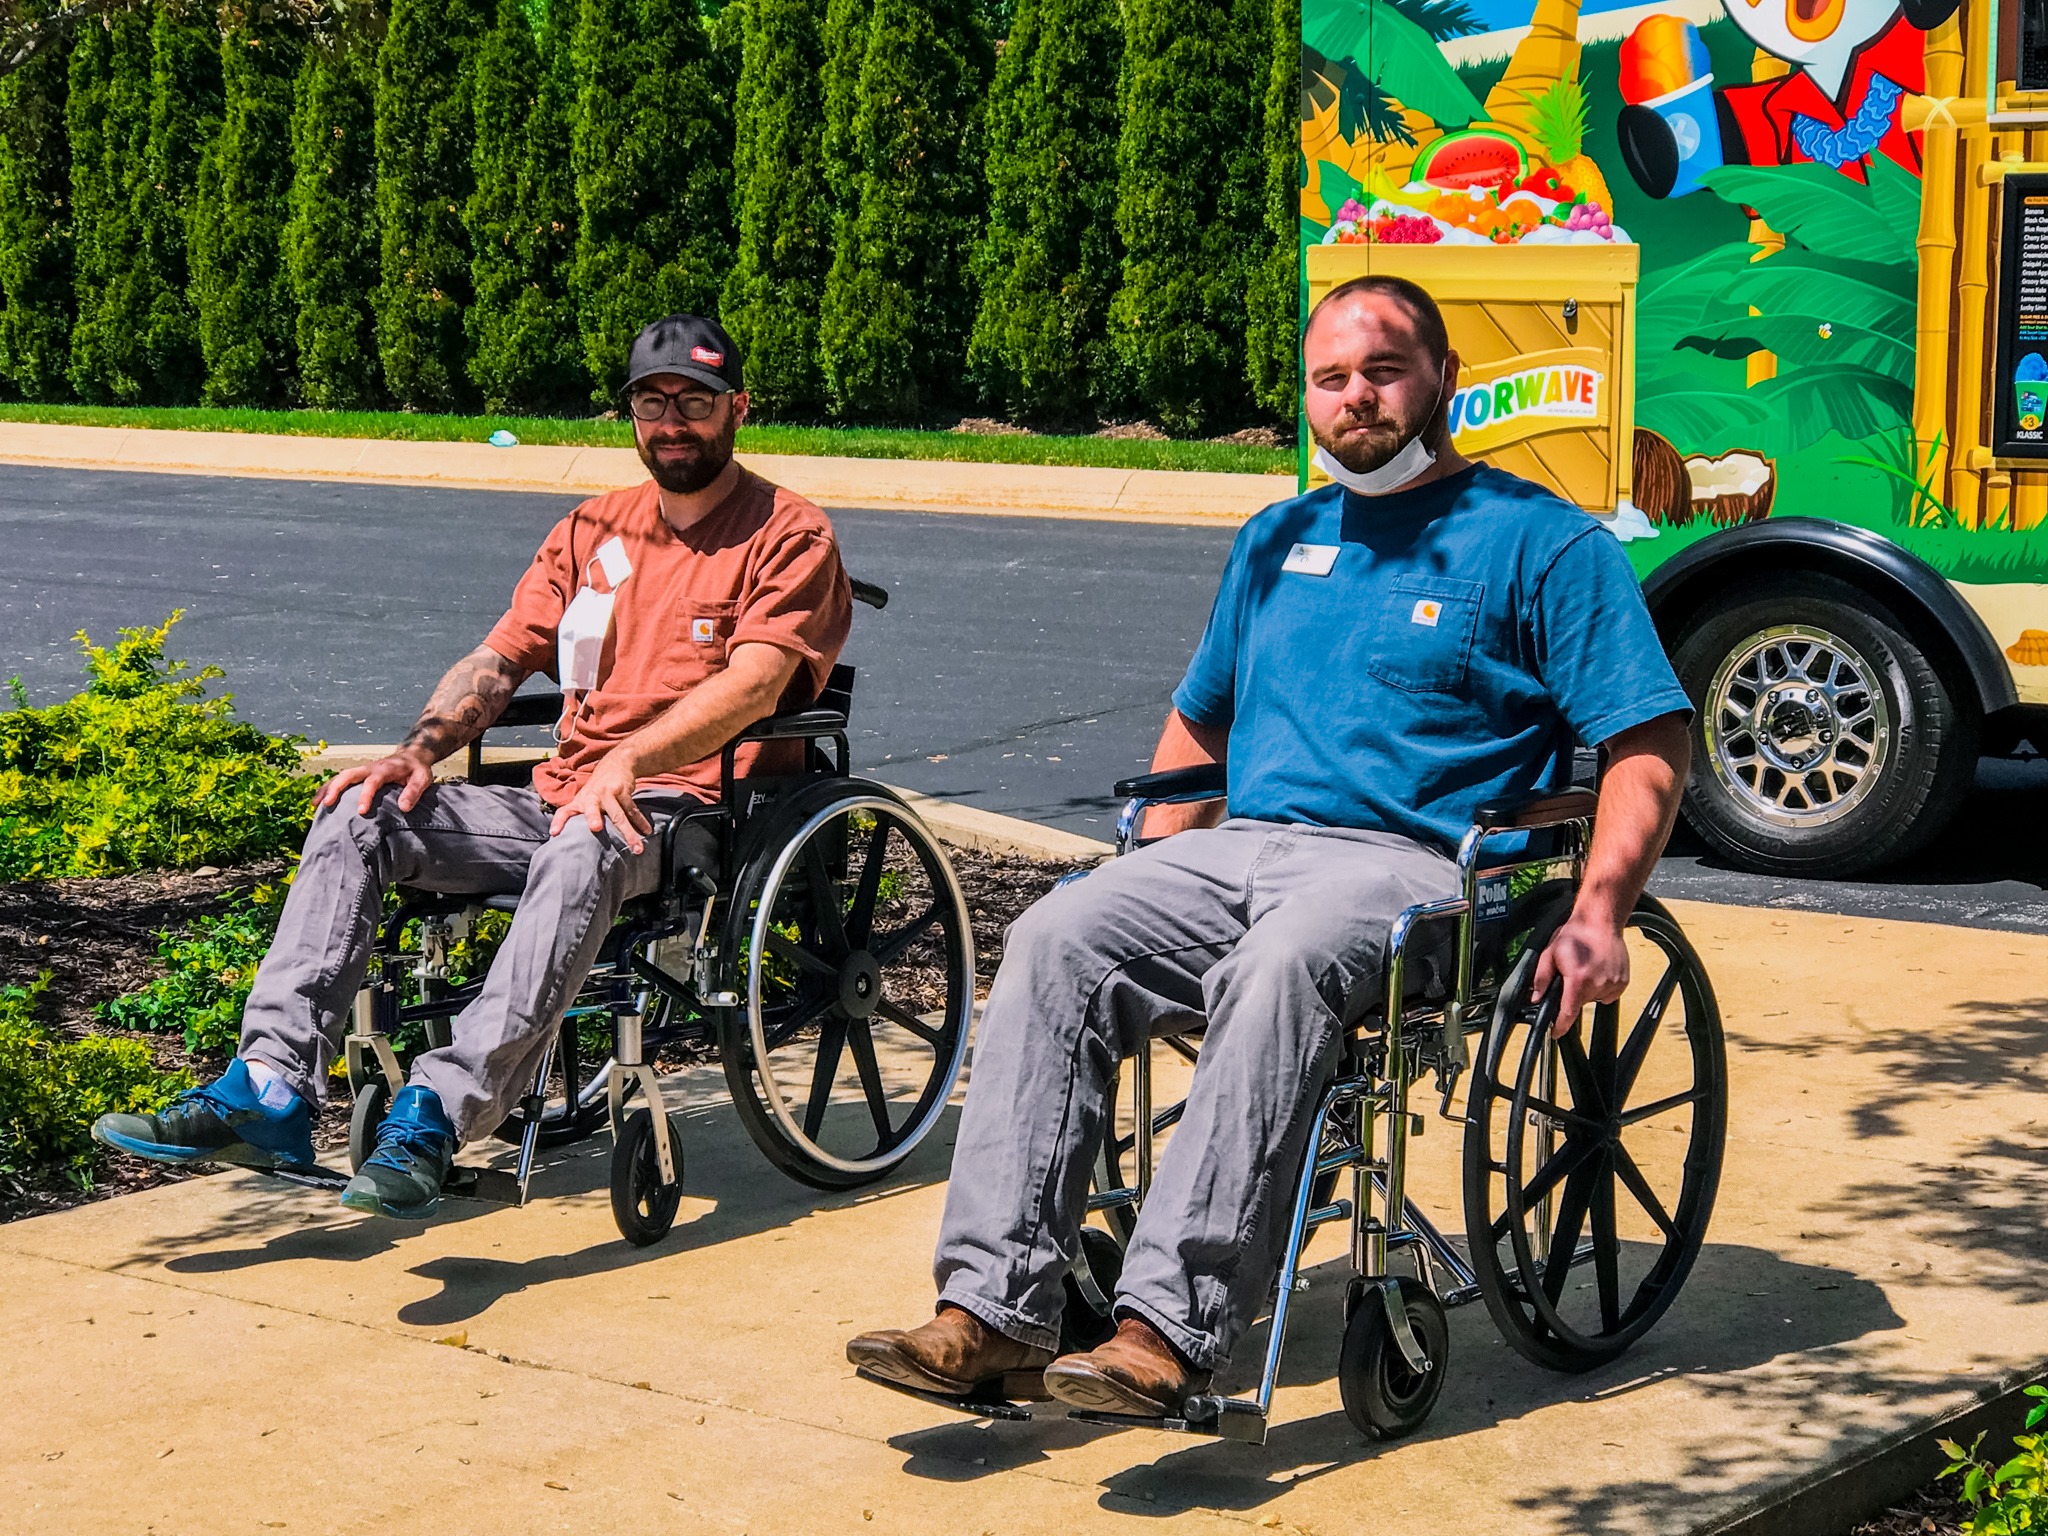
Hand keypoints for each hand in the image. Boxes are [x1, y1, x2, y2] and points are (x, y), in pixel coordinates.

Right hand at [317, 746, 435, 816]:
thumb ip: (414, 791)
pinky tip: (317, 802)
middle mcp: (369, 768)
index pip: (372, 782)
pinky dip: (327, 789)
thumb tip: (403, 807)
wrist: (411, 756)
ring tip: (315, 805)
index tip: (361, 812)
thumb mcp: (422, 779)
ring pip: (340, 777)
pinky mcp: (358, 775)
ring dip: (327, 789)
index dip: (366, 796)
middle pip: (348, 775)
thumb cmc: (417, 770)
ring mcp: (362, 771)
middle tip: (327, 804)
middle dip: (336, 788)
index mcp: (385, 769)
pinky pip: (339, 780)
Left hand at [548, 750, 653, 852]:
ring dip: (629, 833)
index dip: (559, 822)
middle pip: (592, 809)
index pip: (565, 811)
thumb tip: (576, 841)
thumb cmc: (599, 789)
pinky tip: (647, 831)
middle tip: (596, 828)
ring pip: (618, 816)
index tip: (554, 833)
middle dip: (593, 817)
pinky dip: (640, 822)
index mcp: (580, 801)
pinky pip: (632, 810)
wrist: (617, 763)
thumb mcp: (586, 799)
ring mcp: (608, 792)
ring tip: (637, 848)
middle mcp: (592, 797)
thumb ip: (582, 815)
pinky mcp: (622, 790)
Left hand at [1531, 911, 1630, 1037]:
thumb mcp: (1550, 954)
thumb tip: (1535, 998)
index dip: (1560, 1026)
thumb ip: (1541, 978)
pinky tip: (1597, 969)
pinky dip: (1601, 986)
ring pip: (1593, 999)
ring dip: (1587, 990)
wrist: (1600, 921)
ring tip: (1586, 967)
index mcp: (1578, 980)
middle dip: (1571, 994)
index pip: (1568, 1013)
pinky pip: (1607, 994)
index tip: (1555, 1033)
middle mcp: (1597, 985)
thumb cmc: (1575, 934)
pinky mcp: (1622, 982)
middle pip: (1579, 1004)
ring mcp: (1612, 984)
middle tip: (1572, 974)